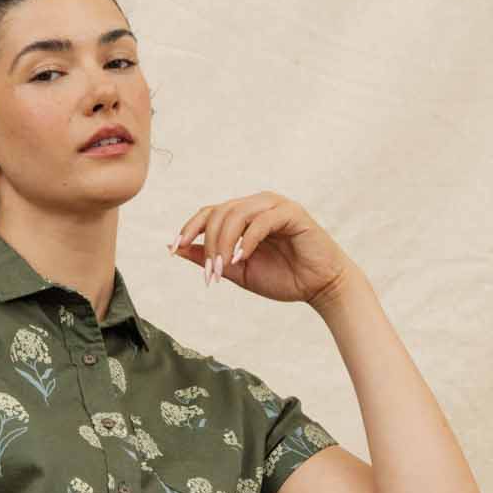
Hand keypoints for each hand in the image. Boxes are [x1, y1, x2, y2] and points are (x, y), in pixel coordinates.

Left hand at [170, 190, 353, 307]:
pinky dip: (248, 240)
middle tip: (210, 275)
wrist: (319, 287)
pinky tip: (242, 258)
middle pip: (219, 212)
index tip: (173, 248)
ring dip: (224, 243)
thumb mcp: (238, 272)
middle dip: (209, 244)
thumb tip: (179, 250)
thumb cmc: (283, 278)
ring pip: (236, 213)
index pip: (209, 213)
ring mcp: (274, 206)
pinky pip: (261, 221)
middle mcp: (256, 205)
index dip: (189, 228)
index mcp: (243, 216)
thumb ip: (211, 259)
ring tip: (222, 269)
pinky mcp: (292, 213)